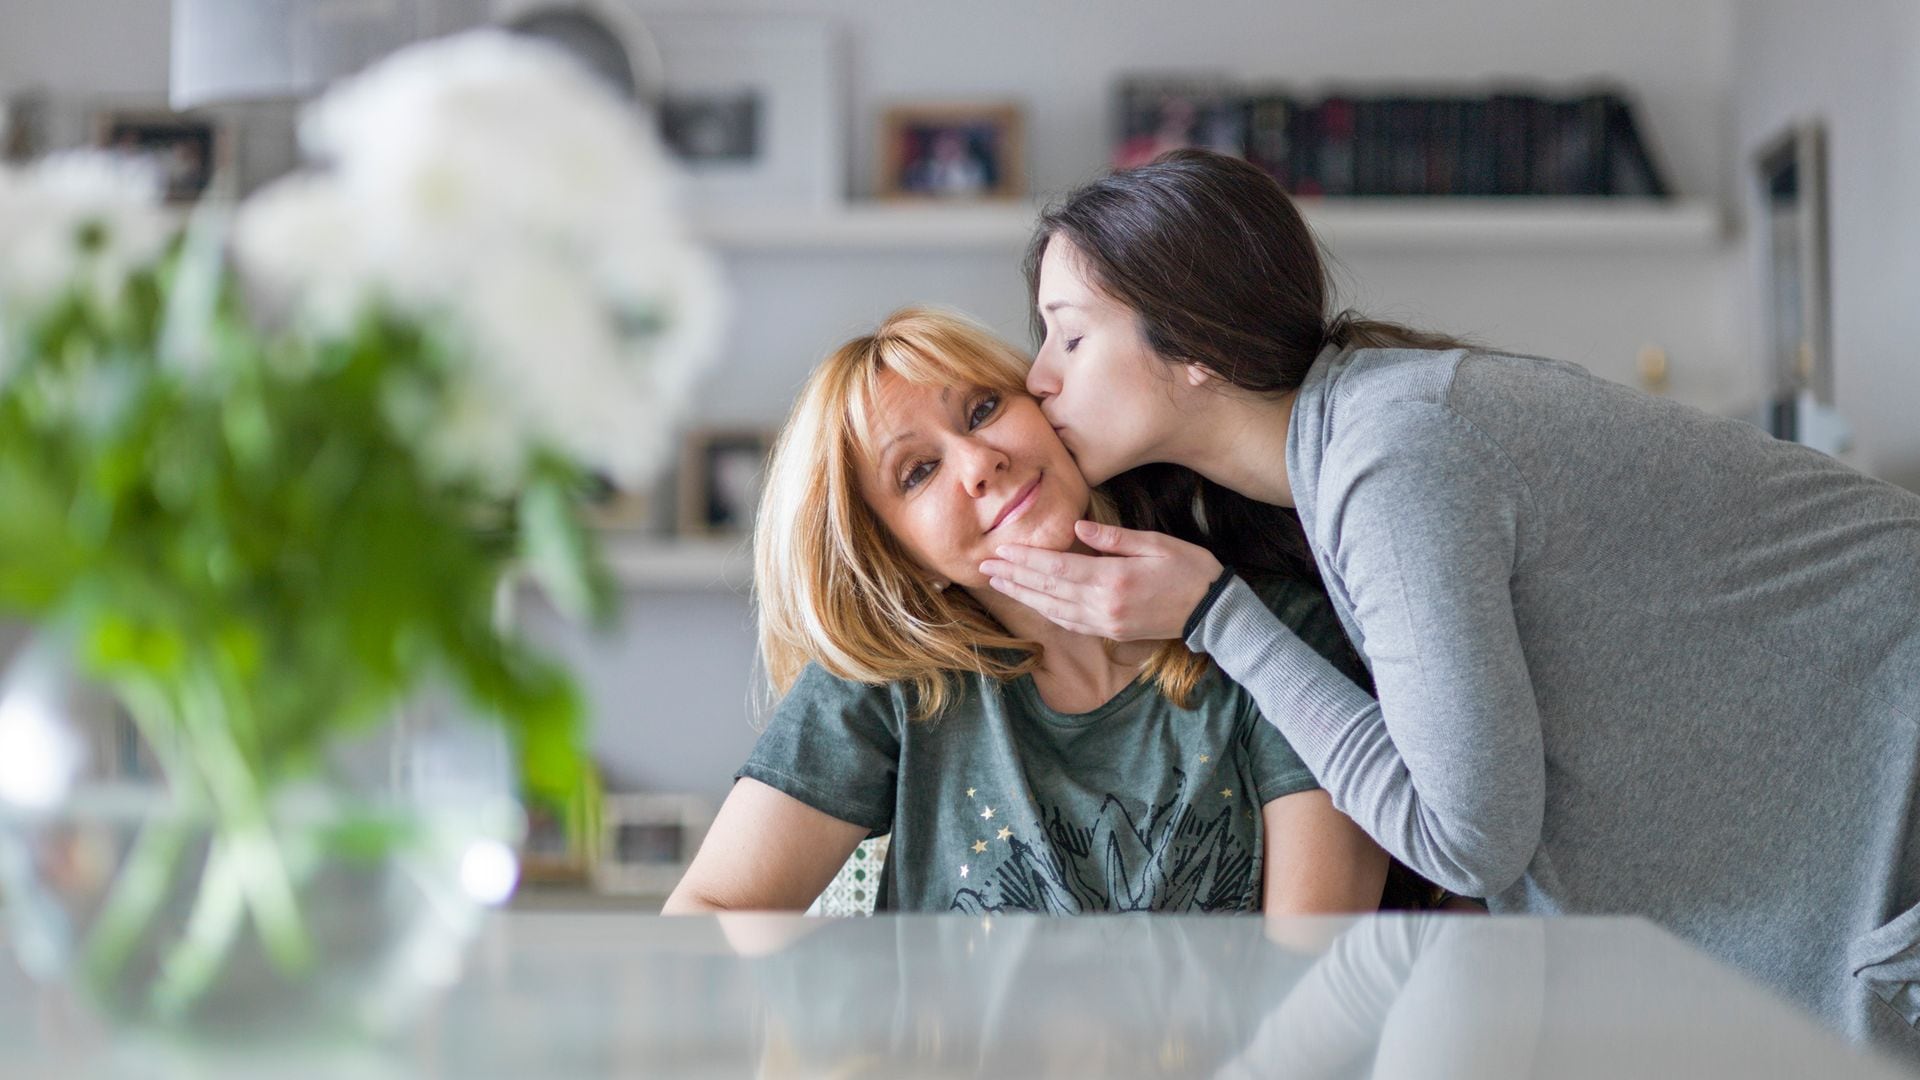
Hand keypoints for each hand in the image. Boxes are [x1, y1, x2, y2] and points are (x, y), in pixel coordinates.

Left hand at [979, 520, 1224, 640]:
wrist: (1213, 611)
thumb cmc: (1189, 569)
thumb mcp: (1155, 543)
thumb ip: (1114, 538)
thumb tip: (1077, 527)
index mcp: (1113, 579)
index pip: (1056, 569)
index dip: (1025, 561)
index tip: (1001, 552)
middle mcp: (1103, 605)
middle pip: (1048, 590)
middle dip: (1014, 578)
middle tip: (985, 568)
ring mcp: (1106, 623)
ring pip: (1053, 610)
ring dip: (1023, 597)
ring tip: (999, 584)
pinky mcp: (1111, 632)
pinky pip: (1070, 623)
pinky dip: (1046, 612)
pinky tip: (1032, 603)